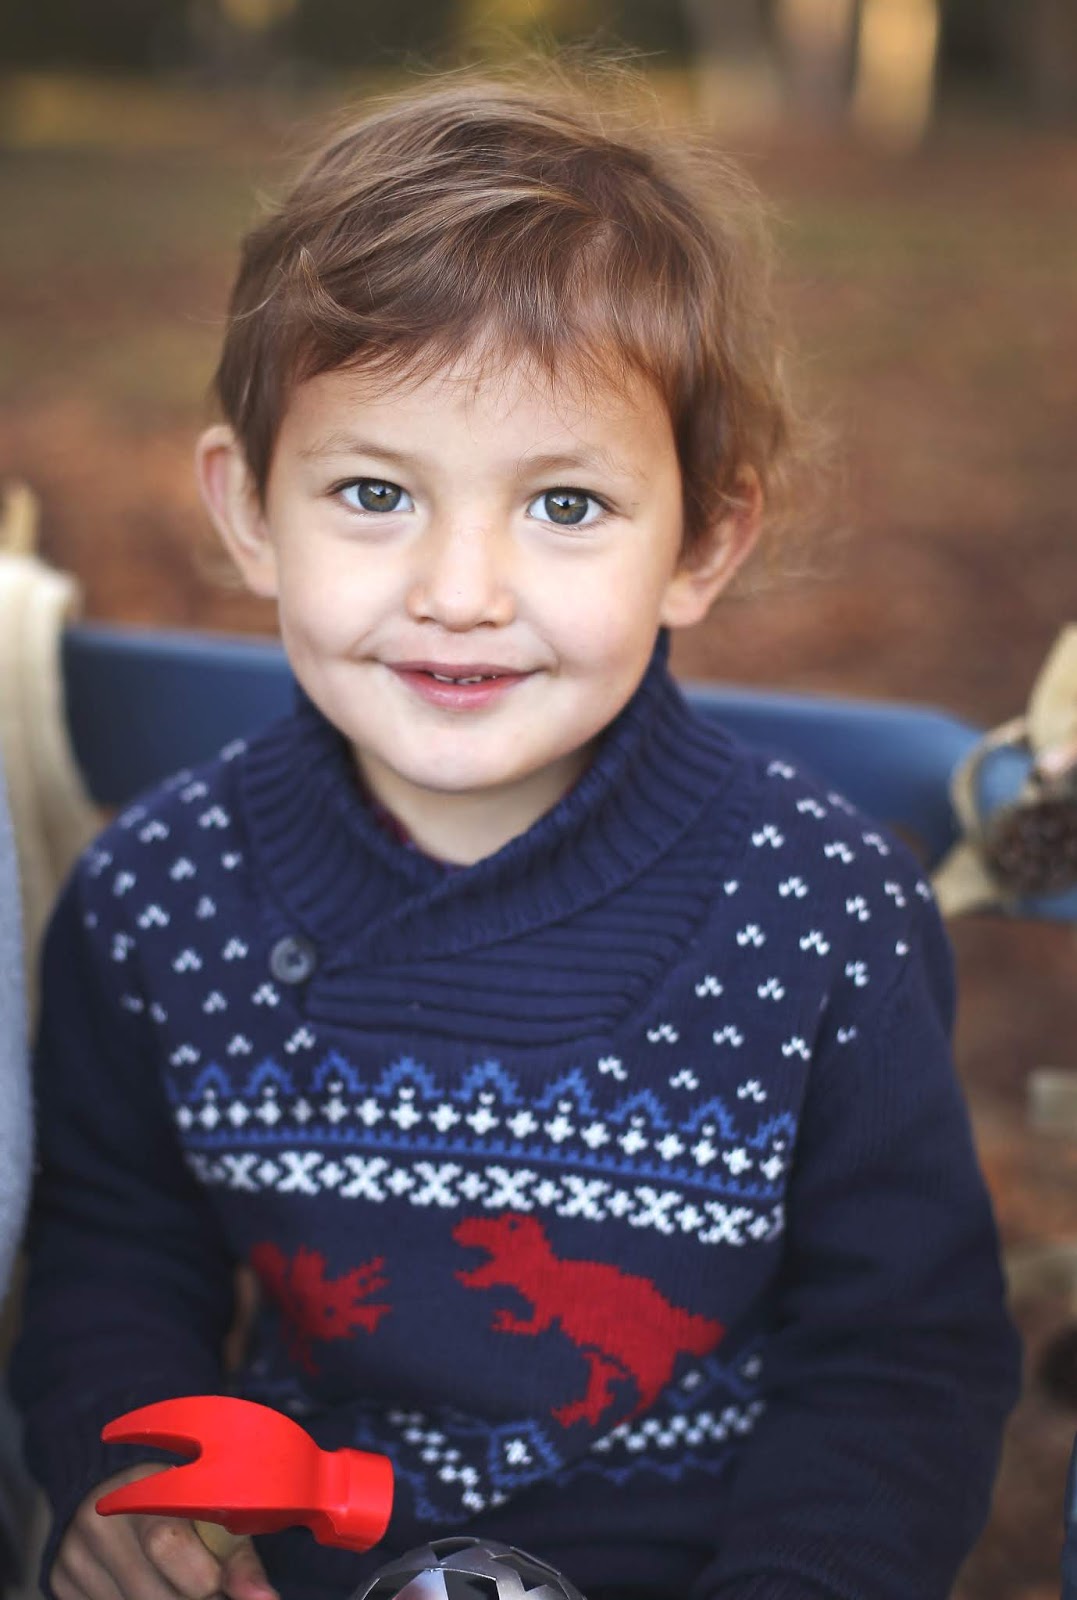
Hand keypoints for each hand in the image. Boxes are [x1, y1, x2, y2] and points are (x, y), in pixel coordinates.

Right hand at [51, 1463, 279, 1599]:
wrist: (109, 1483)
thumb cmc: (177, 1497)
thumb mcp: (211, 1509)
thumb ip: (238, 1556)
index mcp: (140, 1488)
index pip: (167, 1543)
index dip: (206, 1577)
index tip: (222, 1582)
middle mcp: (98, 1521)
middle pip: (153, 1594)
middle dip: (191, 1599)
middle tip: (207, 1589)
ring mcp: (74, 1556)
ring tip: (180, 1583)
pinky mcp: (61, 1583)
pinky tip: (152, 1587)